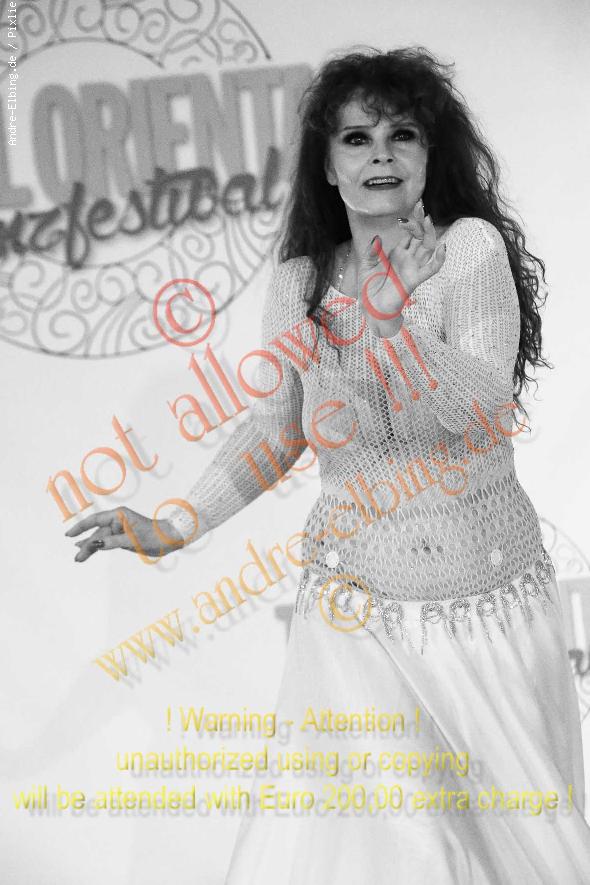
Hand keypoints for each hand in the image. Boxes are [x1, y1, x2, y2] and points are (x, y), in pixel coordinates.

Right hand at [65, 507, 184, 562]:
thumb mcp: (132, 540)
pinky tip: (89, 551)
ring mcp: (119, 529)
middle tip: (77, 558)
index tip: (69, 534)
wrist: (169, 539)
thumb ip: (113, 541)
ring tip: (79, 559)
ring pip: (101, 539)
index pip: (95, 520)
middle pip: (97, 533)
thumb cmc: (154, 535)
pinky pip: (107, 542)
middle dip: (86, 544)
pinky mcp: (122, 538)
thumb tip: (95, 544)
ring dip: (90, 548)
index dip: (81, 527)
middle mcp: (117, 520)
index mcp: (119, 515)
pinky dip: (98, 547)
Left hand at [359, 199, 446, 335]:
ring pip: (428, 248)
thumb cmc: (369, 287)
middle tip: (421, 206)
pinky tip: (442, 248)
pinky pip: (431, 269)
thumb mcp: (366, 265)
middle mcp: (408, 258)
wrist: (371, 307)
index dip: (411, 223)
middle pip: (421, 237)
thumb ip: (372, 251)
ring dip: (429, 234)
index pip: (410, 234)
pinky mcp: (415, 279)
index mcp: (398, 253)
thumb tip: (377, 237)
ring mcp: (413, 268)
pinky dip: (439, 260)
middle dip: (421, 222)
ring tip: (427, 220)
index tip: (406, 215)